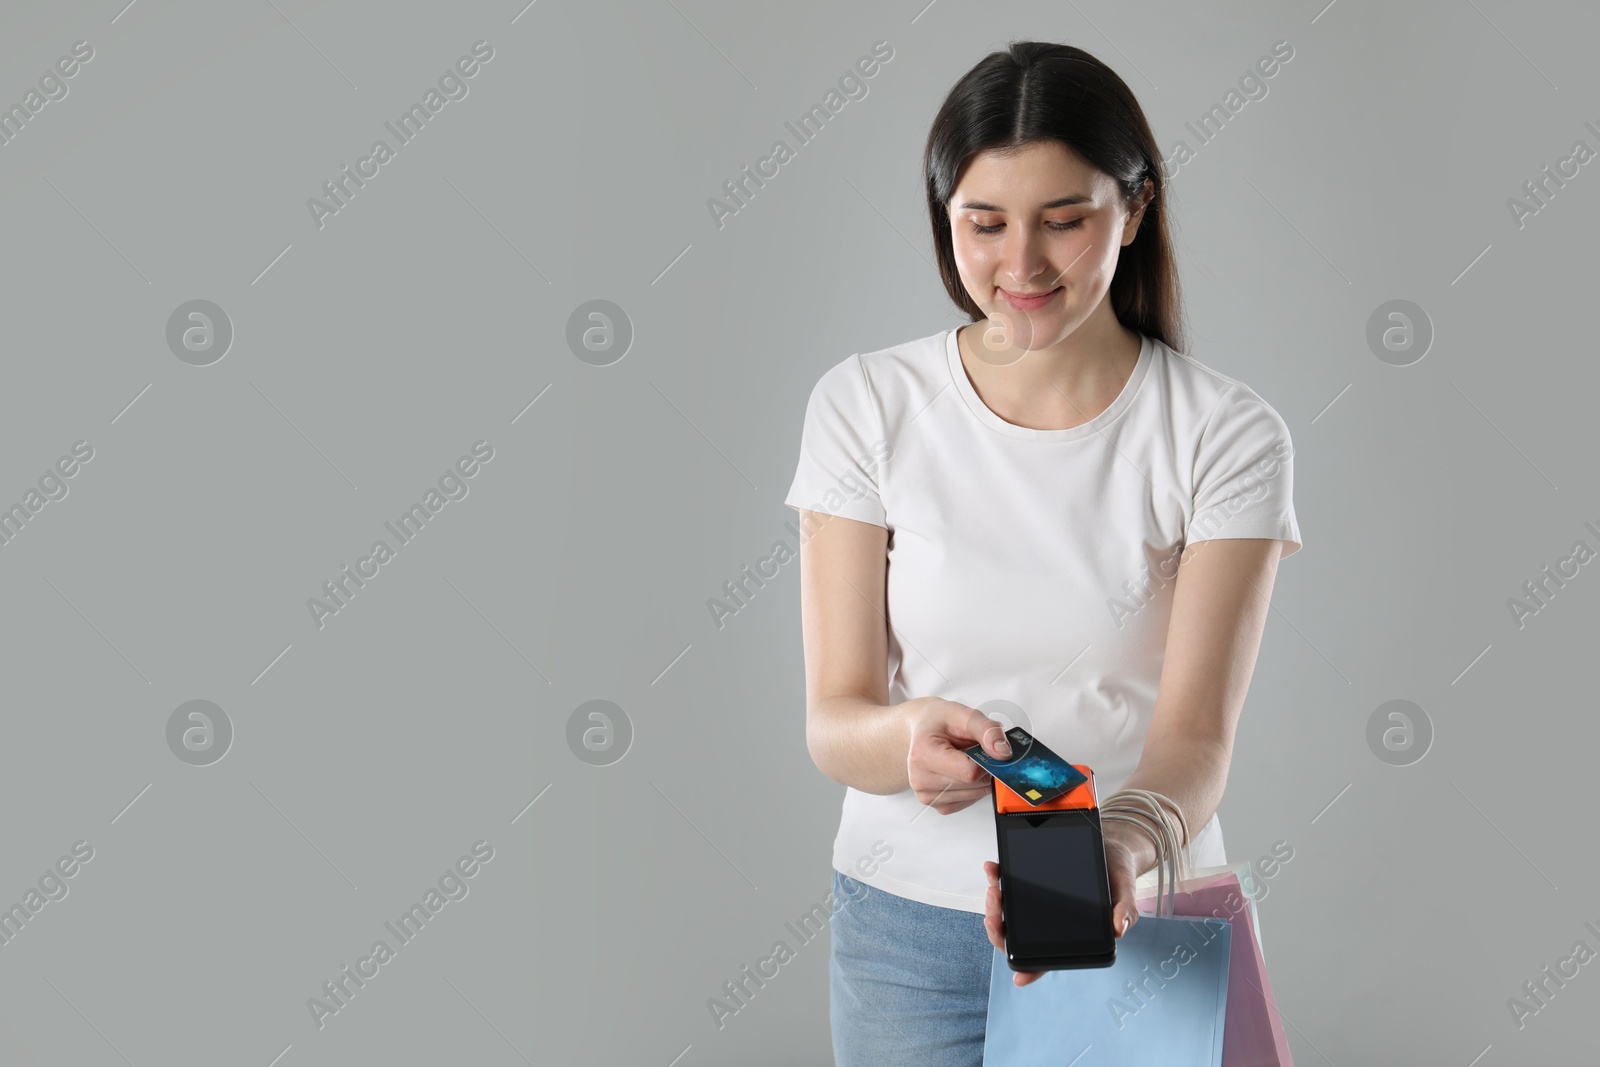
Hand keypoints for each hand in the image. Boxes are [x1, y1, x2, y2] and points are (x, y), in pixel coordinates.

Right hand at [905, 698, 1012, 814]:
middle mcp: (921, 779)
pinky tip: (962, 771)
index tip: (985, 747)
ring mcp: (927, 795)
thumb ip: (987, 730)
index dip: (985, 760)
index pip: (970, 772)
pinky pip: (969, 801)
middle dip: (983, 768)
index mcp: (923, 754)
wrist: (923, 728)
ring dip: (979, 778)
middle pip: (973, 785)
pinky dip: (974, 787)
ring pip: (975, 795)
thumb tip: (1004, 753)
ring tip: (965, 759)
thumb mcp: (964, 714)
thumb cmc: (939, 722)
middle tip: (973, 750)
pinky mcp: (938, 805)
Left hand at [982, 822, 1146, 986]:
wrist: (1111, 845)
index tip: (1019, 978)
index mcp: (1070, 934)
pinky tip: (993, 868)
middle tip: (995, 914)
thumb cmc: (1116, 876)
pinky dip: (996, 877)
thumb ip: (1125, 910)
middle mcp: (1048, 922)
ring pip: (1006, 913)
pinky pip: (1007, 883)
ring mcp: (1034, 902)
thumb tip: (1120, 928)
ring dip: (994, 905)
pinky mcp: (1028, 881)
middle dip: (999, 930)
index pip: (1048, 959)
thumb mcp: (1126, 892)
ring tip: (994, 889)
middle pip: (1016, 937)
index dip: (1032, 971)